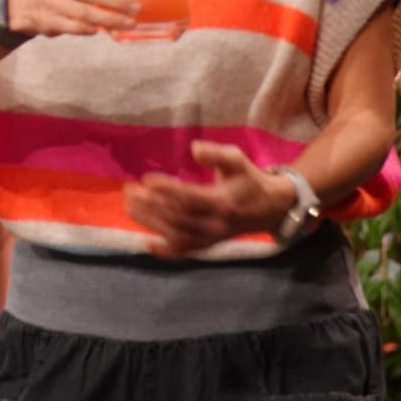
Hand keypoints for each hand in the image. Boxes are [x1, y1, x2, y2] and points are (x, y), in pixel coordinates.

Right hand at [6, 0, 139, 36]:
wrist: (29, 1)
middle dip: (116, 1)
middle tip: (136, 8)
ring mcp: (54, 2)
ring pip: (85, 12)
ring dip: (109, 19)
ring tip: (128, 23)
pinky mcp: (50, 20)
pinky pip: (73, 26)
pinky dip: (89, 29)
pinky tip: (102, 30)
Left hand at [123, 140, 296, 256]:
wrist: (270, 208)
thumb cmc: (248, 179)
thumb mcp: (236, 160)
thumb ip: (216, 154)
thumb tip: (194, 149)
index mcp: (223, 202)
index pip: (190, 197)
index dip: (167, 189)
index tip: (146, 179)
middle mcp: (216, 224)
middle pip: (178, 217)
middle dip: (151, 205)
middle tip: (129, 191)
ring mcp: (211, 238)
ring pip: (177, 234)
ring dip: (150, 222)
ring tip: (129, 206)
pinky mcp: (209, 245)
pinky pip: (185, 251)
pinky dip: (166, 251)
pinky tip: (146, 243)